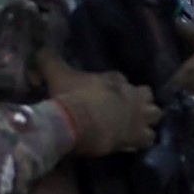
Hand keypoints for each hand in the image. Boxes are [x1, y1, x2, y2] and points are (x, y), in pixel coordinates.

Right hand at [44, 61, 158, 157]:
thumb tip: (39, 49)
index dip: (112, 88)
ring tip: (133, 127)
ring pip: (154, 114)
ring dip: (146, 120)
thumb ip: (49, 60)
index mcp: (114, 78)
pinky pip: (148, 138)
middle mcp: (132, 93)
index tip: (101, 96)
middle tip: (124, 110)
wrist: (76, 122)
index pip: (120, 79)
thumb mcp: (56, 74)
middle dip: (139, 101)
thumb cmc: (69, 97)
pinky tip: (131, 144)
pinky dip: (141, 140)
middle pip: (145, 94)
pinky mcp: (138, 135)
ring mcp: (139, 115)